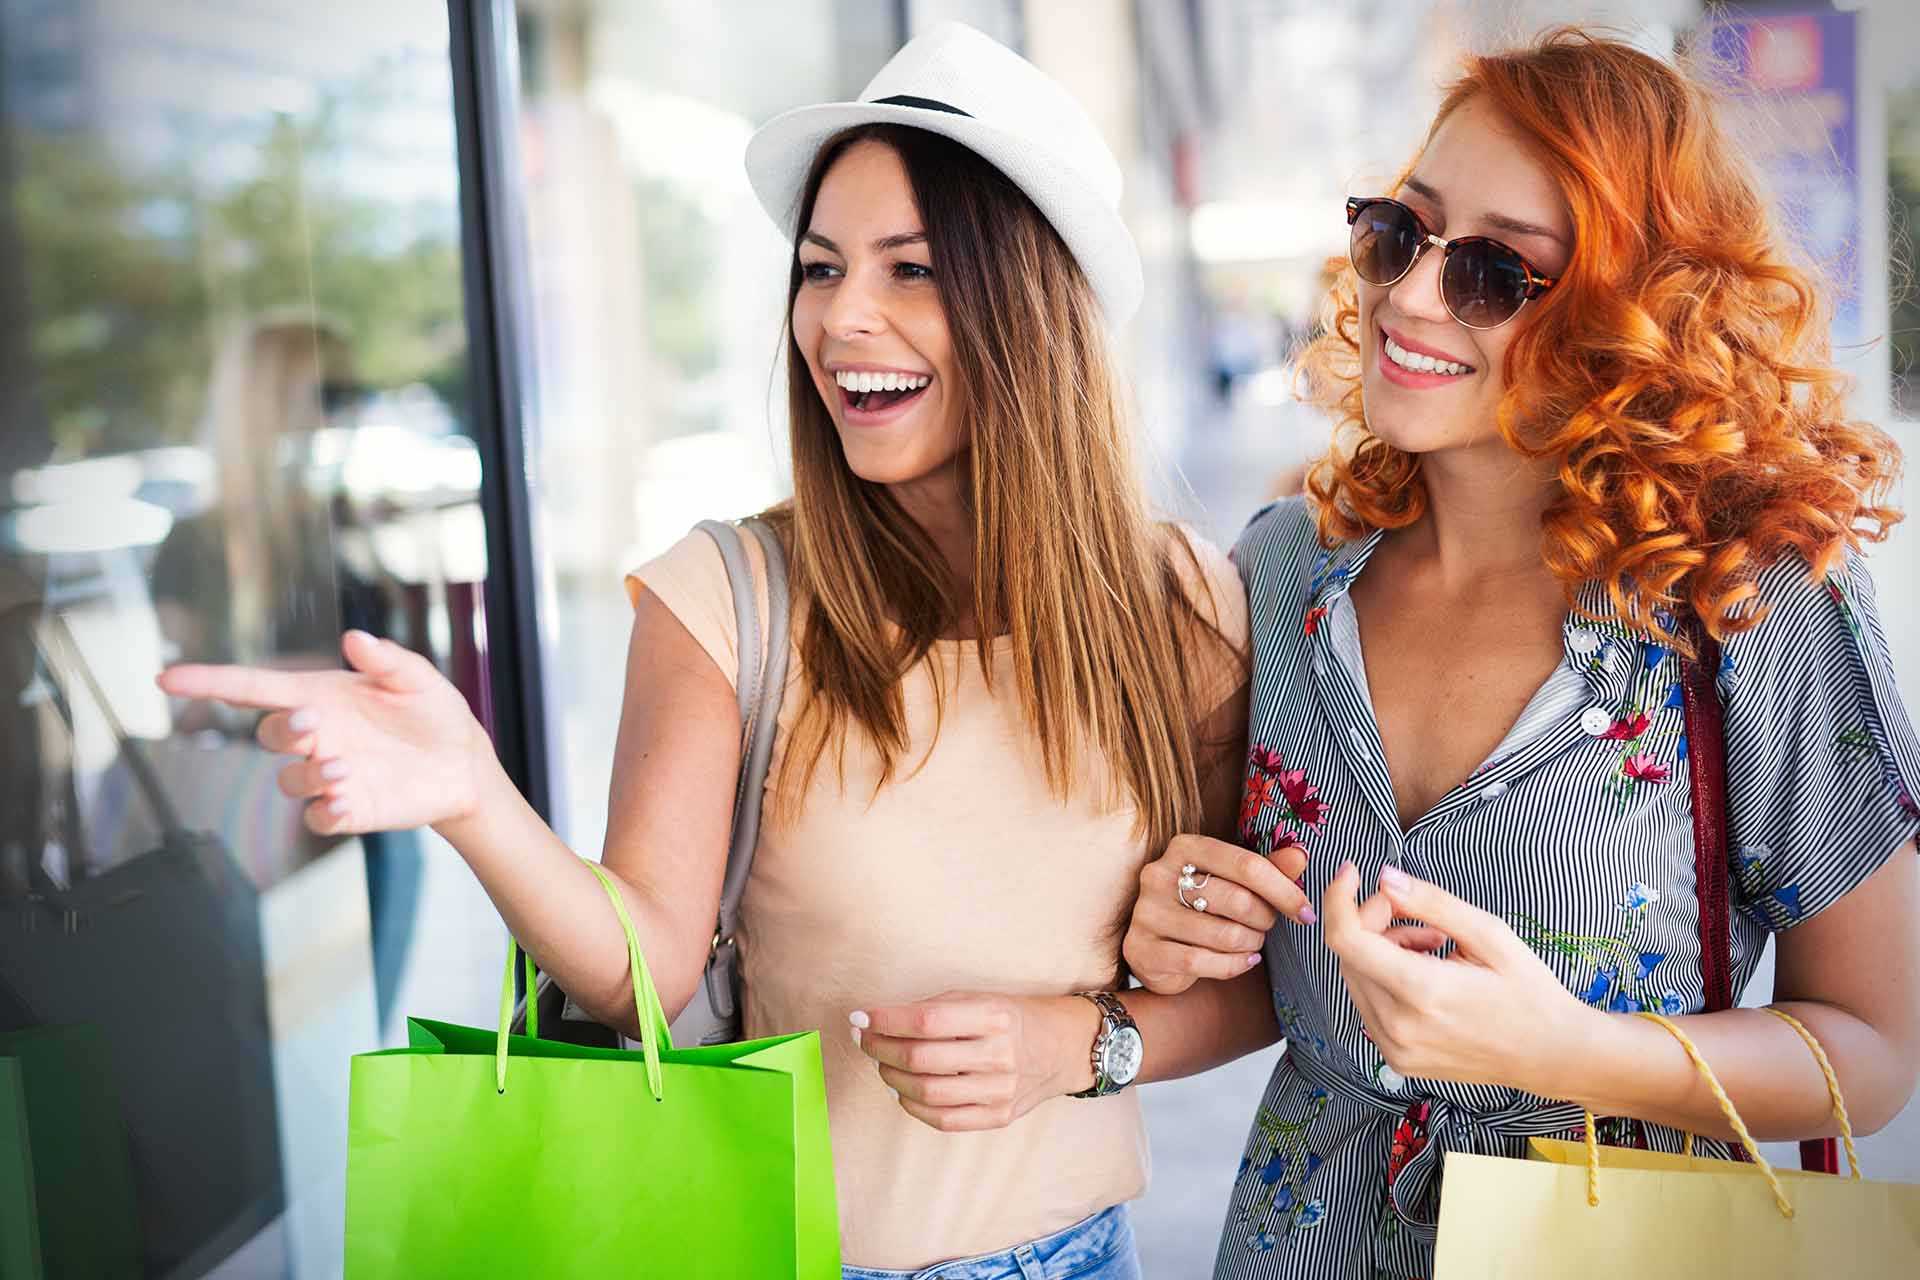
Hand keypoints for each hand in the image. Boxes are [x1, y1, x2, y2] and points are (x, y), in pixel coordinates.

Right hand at [156, 630, 497, 836]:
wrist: (464, 763)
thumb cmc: (433, 713)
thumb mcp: (417, 679)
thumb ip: (387, 660)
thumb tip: (355, 639)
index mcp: (324, 697)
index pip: (255, 688)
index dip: (210, 683)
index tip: (167, 678)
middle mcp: (319, 736)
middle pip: (271, 734)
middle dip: (283, 730)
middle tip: (314, 724)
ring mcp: (330, 775)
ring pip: (290, 780)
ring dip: (309, 774)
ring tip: (346, 767)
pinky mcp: (350, 808)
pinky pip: (319, 817)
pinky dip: (324, 812)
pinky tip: (345, 801)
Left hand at [850, 992, 1095, 1131]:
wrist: (1062, 1047)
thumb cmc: (1010, 1017)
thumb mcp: (978, 998)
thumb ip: (932, 1009)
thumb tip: (874, 1022)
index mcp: (993, 1016)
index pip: (925, 1020)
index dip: (885, 1020)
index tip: (860, 1017)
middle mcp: (999, 1054)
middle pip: (920, 1058)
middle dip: (880, 1048)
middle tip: (864, 1040)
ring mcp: (1000, 1090)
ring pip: (927, 1091)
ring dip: (891, 1077)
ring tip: (881, 1064)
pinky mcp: (999, 1116)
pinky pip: (943, 1120)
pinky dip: (912, 1106)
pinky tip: (902, 1090)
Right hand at [1123, 834, 1312, 993]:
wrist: (1155, 946)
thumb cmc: (1199, 906)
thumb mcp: (1230, 880)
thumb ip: (1265, 868)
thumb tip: (1300, 856)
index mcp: (1184, 846)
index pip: (1246, 865)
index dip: (1284, 891)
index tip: (1306, 913)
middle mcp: (1159, 874)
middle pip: (1237, 900)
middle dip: (1265, 920)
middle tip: (1267, 927)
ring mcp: (1147, 912)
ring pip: (1223, 935)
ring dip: (1250, 944)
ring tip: (1252, 943)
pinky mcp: (1142, 948)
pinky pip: (1201, 961)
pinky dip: (1233, 966)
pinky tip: (1244, 962)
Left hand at [1322, 861, 1600, 1098]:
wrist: (1553, 1055)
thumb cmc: (1530, 992)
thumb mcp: (1490, 934)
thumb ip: (1431, 903)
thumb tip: (1384, 878)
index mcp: (1422, 992)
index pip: (1346, 939)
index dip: (1339, 897)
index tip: (1352, 872)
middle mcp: (1398, 1026)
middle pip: (1350, 954)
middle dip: (1375, 922)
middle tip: (1424, 920)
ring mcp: (1395, 1049)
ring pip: (1357, 978)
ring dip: (1381, 952)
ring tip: (1434, 947)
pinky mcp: (1397, 1060)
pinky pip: (1370, 1005)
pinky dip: (1387, 980)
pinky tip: (1427, 974)